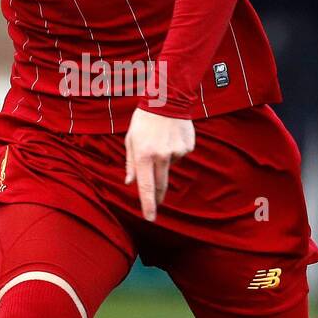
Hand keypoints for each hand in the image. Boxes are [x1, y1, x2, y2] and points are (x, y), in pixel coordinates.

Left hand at [123, 107, 194, 221]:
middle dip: (158, 196)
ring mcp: (176, 152)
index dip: (148, 205)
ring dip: (164, 161)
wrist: (167, 99)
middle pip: (161, 185)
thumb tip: (130, 182)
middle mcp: (160, 156)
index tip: (150, 218)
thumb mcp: (130, 139)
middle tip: (157, 203)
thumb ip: (131, 163)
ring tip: (160, 141)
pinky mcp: (187, 147)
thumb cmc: (143, 120)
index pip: (146, 187)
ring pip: (170, 167)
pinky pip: (179, 156)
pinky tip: (171, 136)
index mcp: (143, 155)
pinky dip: (174, 150)